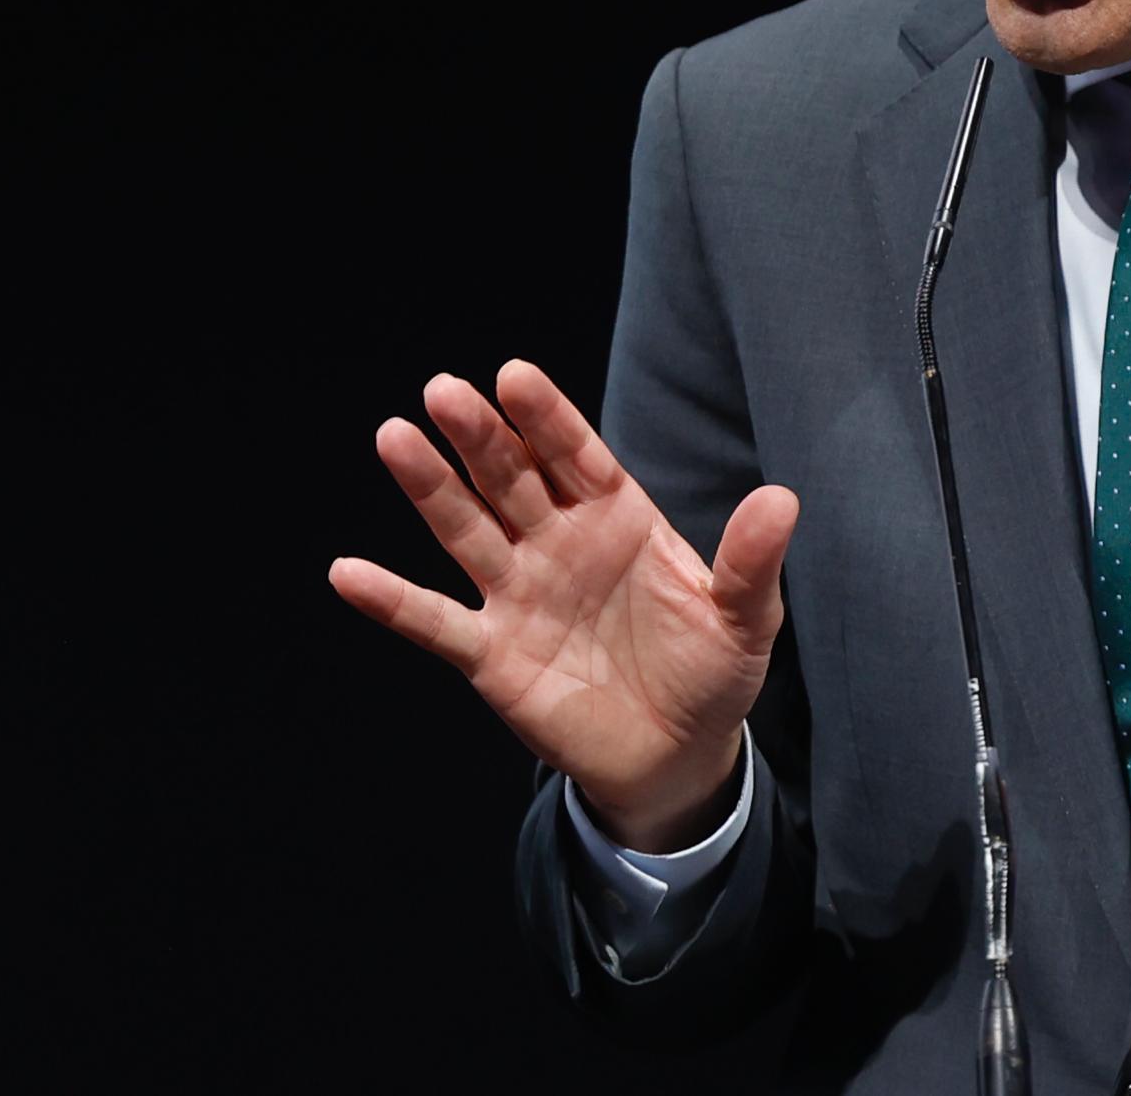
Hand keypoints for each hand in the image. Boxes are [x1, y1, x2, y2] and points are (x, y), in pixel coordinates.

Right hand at [327, 358, 799, 849]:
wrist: (678, 755)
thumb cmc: (711, 671)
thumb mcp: (744, 618)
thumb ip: (750, 562)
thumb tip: (783, 498)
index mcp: (617, 517)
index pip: (576, 455)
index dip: (546, 417)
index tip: (514, 376)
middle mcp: (558, 543)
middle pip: (511, 477)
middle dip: (480, 435)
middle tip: (444, 390)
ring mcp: (519, 595)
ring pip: (466, 529)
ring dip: (430, 487)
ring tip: (394, 437)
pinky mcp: (492, 655)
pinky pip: (436, 623)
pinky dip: (391, 601)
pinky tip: (347, 574)